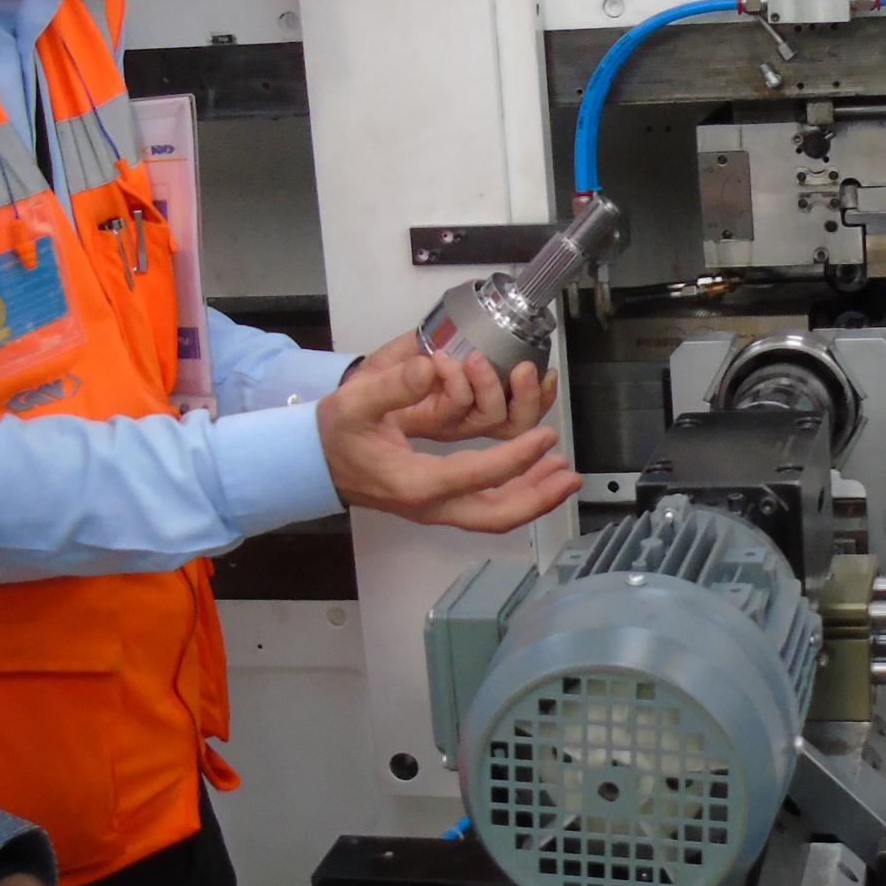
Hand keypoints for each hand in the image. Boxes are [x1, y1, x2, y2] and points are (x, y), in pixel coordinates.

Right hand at [319, 351, 581, 532]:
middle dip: (537, 497)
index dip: (516, 458)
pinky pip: (487, 507)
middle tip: (569, 475)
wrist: (316, 463)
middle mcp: (430, 504)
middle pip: (495, 515)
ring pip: (495, 516)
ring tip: (563, 476)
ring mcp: (437, 509)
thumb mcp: (355, 402)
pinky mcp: (441, 504)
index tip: (545, 438)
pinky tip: (535, 474)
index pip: (476, 475)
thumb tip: (428, 368)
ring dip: (533, 498)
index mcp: (414, 482)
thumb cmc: (337, 433)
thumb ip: (392, 385)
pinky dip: (517, 494)